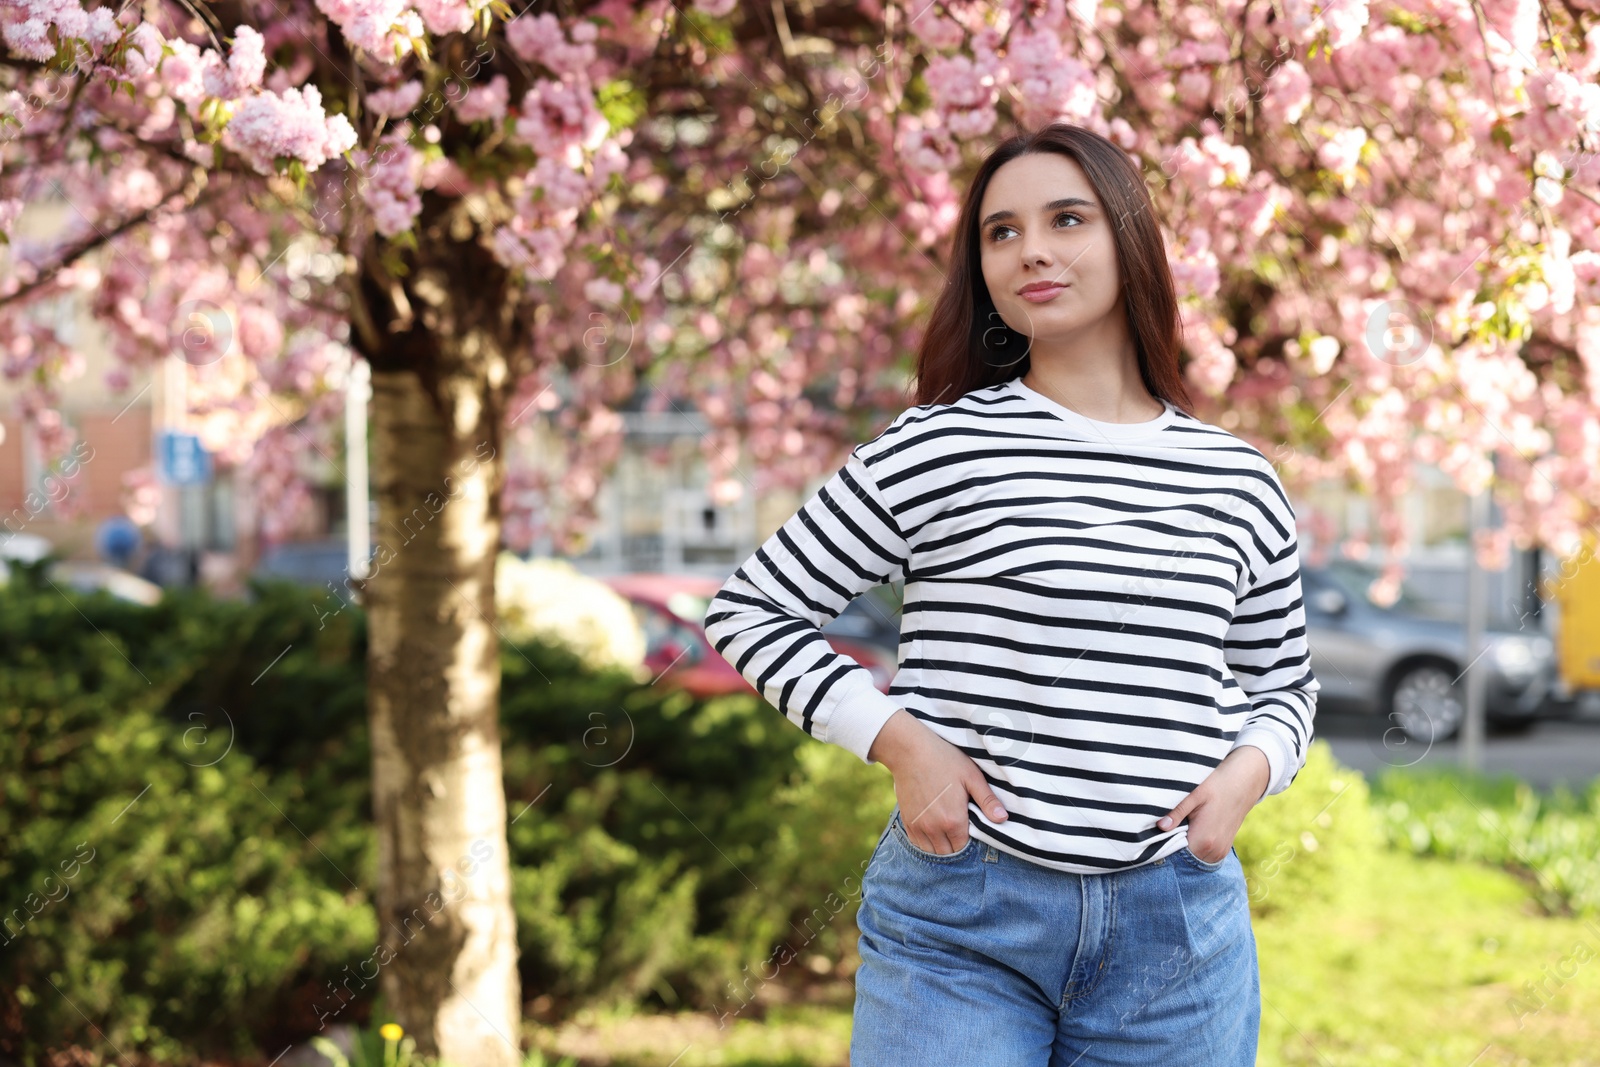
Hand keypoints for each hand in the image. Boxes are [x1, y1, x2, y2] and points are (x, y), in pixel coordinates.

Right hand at [868, 709, 1007, 853]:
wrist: (910, 751)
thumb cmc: (944, 760)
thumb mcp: (971, 776)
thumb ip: (987, 800)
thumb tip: (1003, 819)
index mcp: (953, 820)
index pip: (964, 846)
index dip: (969, 840)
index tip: (971, 828)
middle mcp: (934, 828)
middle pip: (948, 853)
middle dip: (956, 845)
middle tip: (960, 829)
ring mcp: (918, 826)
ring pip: (931, 851)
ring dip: (941, 846)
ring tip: (947, 831)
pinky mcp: (907, 821)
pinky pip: (917, 843)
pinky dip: (926, 842)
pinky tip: (933, 830)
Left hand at [1155, 746, 1269, 863]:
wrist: (1243, 782)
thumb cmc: (1218, 784)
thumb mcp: (1194, 794)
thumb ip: (1176, 812)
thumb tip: (1160, 826)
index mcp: (1204, 842)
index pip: (1173, 853)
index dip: (1160, 844)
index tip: (1150, 834)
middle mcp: (1213, 853)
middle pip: (1181, 856)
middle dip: (1169, 844)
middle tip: (1159, 828)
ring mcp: (1219, 854)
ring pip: (1191, 856)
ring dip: (1181, 845)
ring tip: (1174, 827)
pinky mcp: (1222, 851)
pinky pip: (1200, 854)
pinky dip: (1191, 845)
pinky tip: (1187, 829)